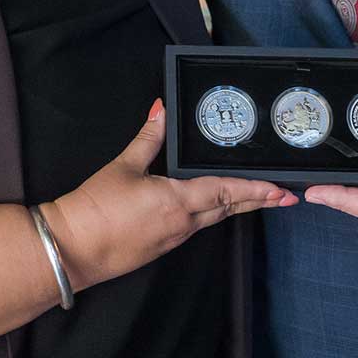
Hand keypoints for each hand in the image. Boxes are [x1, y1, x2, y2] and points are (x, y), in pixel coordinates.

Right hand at [45, 100, 296, 288]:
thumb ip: (148, 137)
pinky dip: (213, 214)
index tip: (281, 191)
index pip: (227, 192)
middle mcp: (183, 223)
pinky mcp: (161, 247)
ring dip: (237, 208)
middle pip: (228, 209)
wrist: (72, 249)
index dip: (256, 190)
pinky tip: (213, 208)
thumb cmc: (96, 207)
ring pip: (213, 219)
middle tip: (285, 197)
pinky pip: (195, 227)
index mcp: (178, 201)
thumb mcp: (123, 166)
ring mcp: (173, 239)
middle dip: (257, 202)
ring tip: (258, 199)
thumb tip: (162, 108)